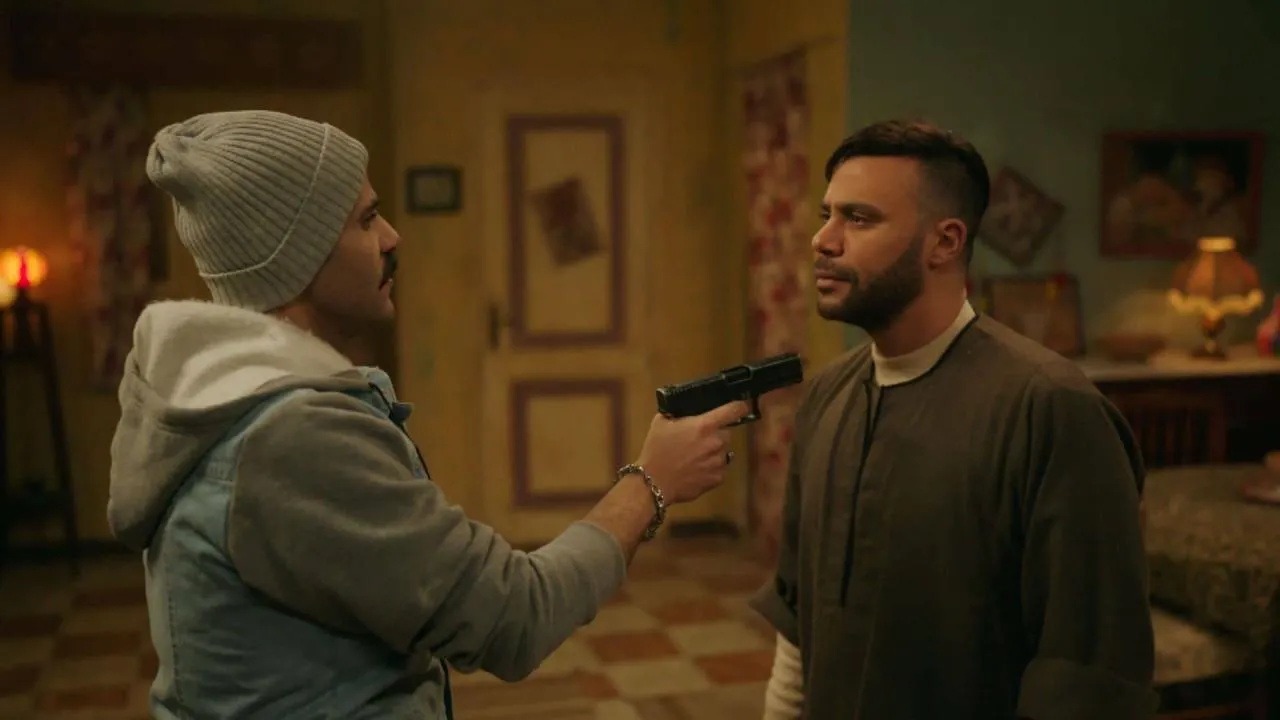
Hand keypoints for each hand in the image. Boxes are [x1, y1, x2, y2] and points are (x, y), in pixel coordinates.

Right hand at [634, 401, 750, 504]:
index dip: (739, 407)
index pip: (734, 410)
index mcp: (705, 425)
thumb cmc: (656, 450)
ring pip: (723, 452)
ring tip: (694, 458)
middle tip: (697, 440)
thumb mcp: (661, 423)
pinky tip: (696, 470)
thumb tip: (685, 410)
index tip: (740, 407)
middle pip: (726, 433)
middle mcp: (716, 442)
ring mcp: (719, 462)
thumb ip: (678, 414)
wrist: (654, 482)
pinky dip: (711, 468)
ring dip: (713, 452)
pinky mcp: (718, 479)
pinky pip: (720, 469)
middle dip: (715, 434)